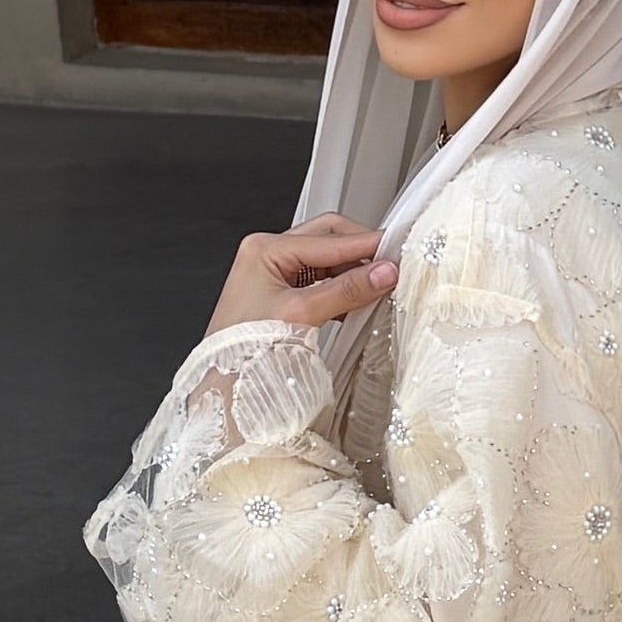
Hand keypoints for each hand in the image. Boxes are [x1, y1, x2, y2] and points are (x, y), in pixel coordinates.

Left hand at [207, 214, 397, 338]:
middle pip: (328, 239)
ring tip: (379, 285)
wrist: (224, 383)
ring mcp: (274, 272)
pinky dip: (341, 288)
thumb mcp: (301, 314)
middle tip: (391, 264)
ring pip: (327, 260)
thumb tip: (383, 273)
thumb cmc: (245, 349)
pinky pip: (320, 280)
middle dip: (360, 251)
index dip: (367, 245)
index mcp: (265, 249)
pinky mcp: (281, 293)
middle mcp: (267, 254)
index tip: (397, 252)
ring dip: (352, 271)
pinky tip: (358, 302)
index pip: (329, 238)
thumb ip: (346, 291)